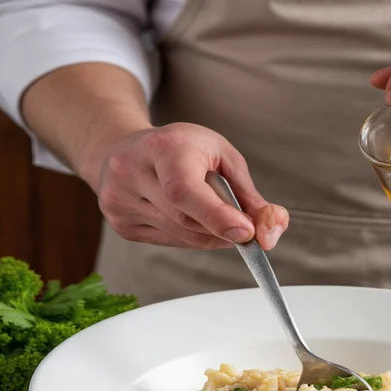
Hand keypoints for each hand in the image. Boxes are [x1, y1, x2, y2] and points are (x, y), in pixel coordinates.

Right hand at [84, 122, 288, 249]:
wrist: (124, 148)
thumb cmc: (182, 149)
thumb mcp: (222, 157)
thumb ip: (249, 196)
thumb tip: (270, 233)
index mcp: (162, 148)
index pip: (184, 191)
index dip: (217, 216)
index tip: (246, 233)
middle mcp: (132, 173)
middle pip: (186, 219)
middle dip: (222, 229)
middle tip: (247, 230)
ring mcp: (120, 201)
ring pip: (180, 236)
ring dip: (210, 236)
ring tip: (220, 218)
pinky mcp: (120, 224)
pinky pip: (169, 242)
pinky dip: (192, 237)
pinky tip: (193, 219)